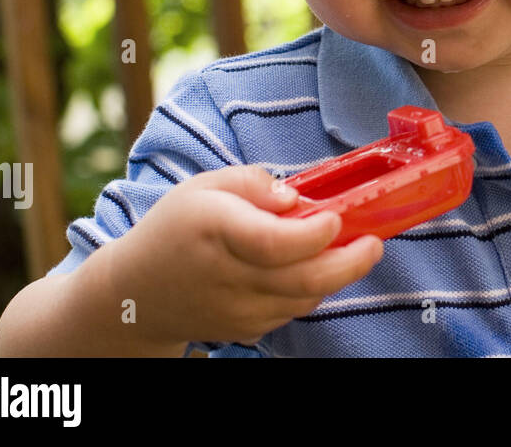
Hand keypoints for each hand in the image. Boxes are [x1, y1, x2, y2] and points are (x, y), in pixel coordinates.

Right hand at [104, 164, 383, 346]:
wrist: (136, 294)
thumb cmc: (176, 228)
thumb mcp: (205, 186)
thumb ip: (252, 182)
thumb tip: (295, 198)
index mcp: (216, 230)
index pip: (274, 242)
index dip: (314, 234)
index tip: (336, 216)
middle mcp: (228, 275)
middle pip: (304, 280)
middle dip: (351, 262)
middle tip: (375, 242)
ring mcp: (238, 309)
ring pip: (305, 299)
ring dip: (338, 276)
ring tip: (354, 250)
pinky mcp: (245, 329)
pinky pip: (292, 311)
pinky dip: (313, 291)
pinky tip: (317, 268)